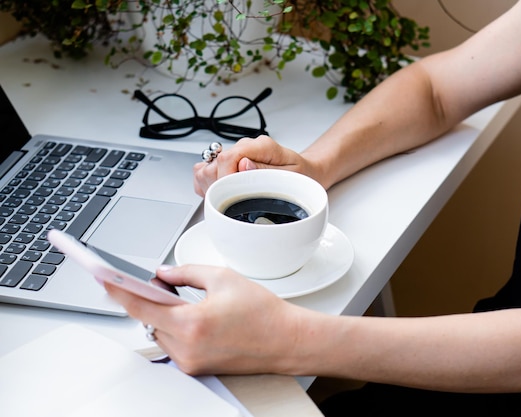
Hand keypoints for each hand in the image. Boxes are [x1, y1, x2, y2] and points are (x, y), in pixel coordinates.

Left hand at [104, 264, 301, 375]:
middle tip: (163, 282)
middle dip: (151, 299)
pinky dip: (177, 328)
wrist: (286, 340)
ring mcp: (190, 362)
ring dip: (165, 315)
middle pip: (149, 319)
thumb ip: (186, 272)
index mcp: (191, 323)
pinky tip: (195, 317)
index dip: (119, 290)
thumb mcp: (223, 278)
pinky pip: (173, 344)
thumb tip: (163, 272)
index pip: (141, 305)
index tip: (104, 277)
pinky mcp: (196, 368)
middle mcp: (187, 348)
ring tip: (188, 301)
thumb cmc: (263, 312)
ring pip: (160, 331)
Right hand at [193, 135, 314, 195]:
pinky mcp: (228, 164)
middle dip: (218, 187)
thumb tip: (244, 166)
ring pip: (205, 169)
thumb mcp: (292, 175)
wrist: (304, 171)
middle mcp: (245, 147)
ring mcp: (235, 154)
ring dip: (211, 187)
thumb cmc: (300, 175)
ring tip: (228, 198)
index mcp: (261, 146)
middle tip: (233, 201)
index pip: (228, 158)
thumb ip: (267, 171)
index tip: (229, 195)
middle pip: (213, 164)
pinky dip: (208, 186)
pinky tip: (222, 194)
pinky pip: (204, 173)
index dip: (224, 180)